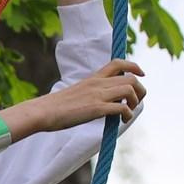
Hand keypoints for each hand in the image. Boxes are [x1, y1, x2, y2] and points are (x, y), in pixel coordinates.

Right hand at [6, 58, 145, 136]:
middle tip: (135, 102)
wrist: (42, 112)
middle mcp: (98, 84)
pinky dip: (128, 114)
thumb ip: (90, 93)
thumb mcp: (75, 93)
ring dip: (135, 102)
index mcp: (92, 78)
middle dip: (140, 90)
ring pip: (130, 89)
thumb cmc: (54, 107)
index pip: (118, 63)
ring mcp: (97, 95)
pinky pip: (122, 107)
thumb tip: (100, 102)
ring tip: (128, 113)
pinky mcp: (96, 108)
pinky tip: (121, 121)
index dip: (134, 67)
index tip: (141, 74)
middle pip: (131, 78)